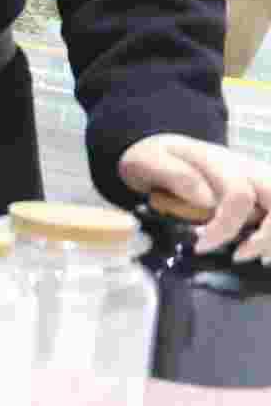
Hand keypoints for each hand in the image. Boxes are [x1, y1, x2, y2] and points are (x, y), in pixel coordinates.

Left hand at [120, 133, 270, 262]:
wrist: (157, 148)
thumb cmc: (151, 158)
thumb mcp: (147, 161)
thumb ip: (176, 176)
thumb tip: (206, 199)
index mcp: (218, 162)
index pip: (239, 196)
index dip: (226, 227)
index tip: (202, 247)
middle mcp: (244, 168)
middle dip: (267, 234)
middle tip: (239, 256)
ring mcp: (254, 177)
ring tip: (256, 257)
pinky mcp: (256, 189)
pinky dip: (270, 234)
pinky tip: (262, 252)